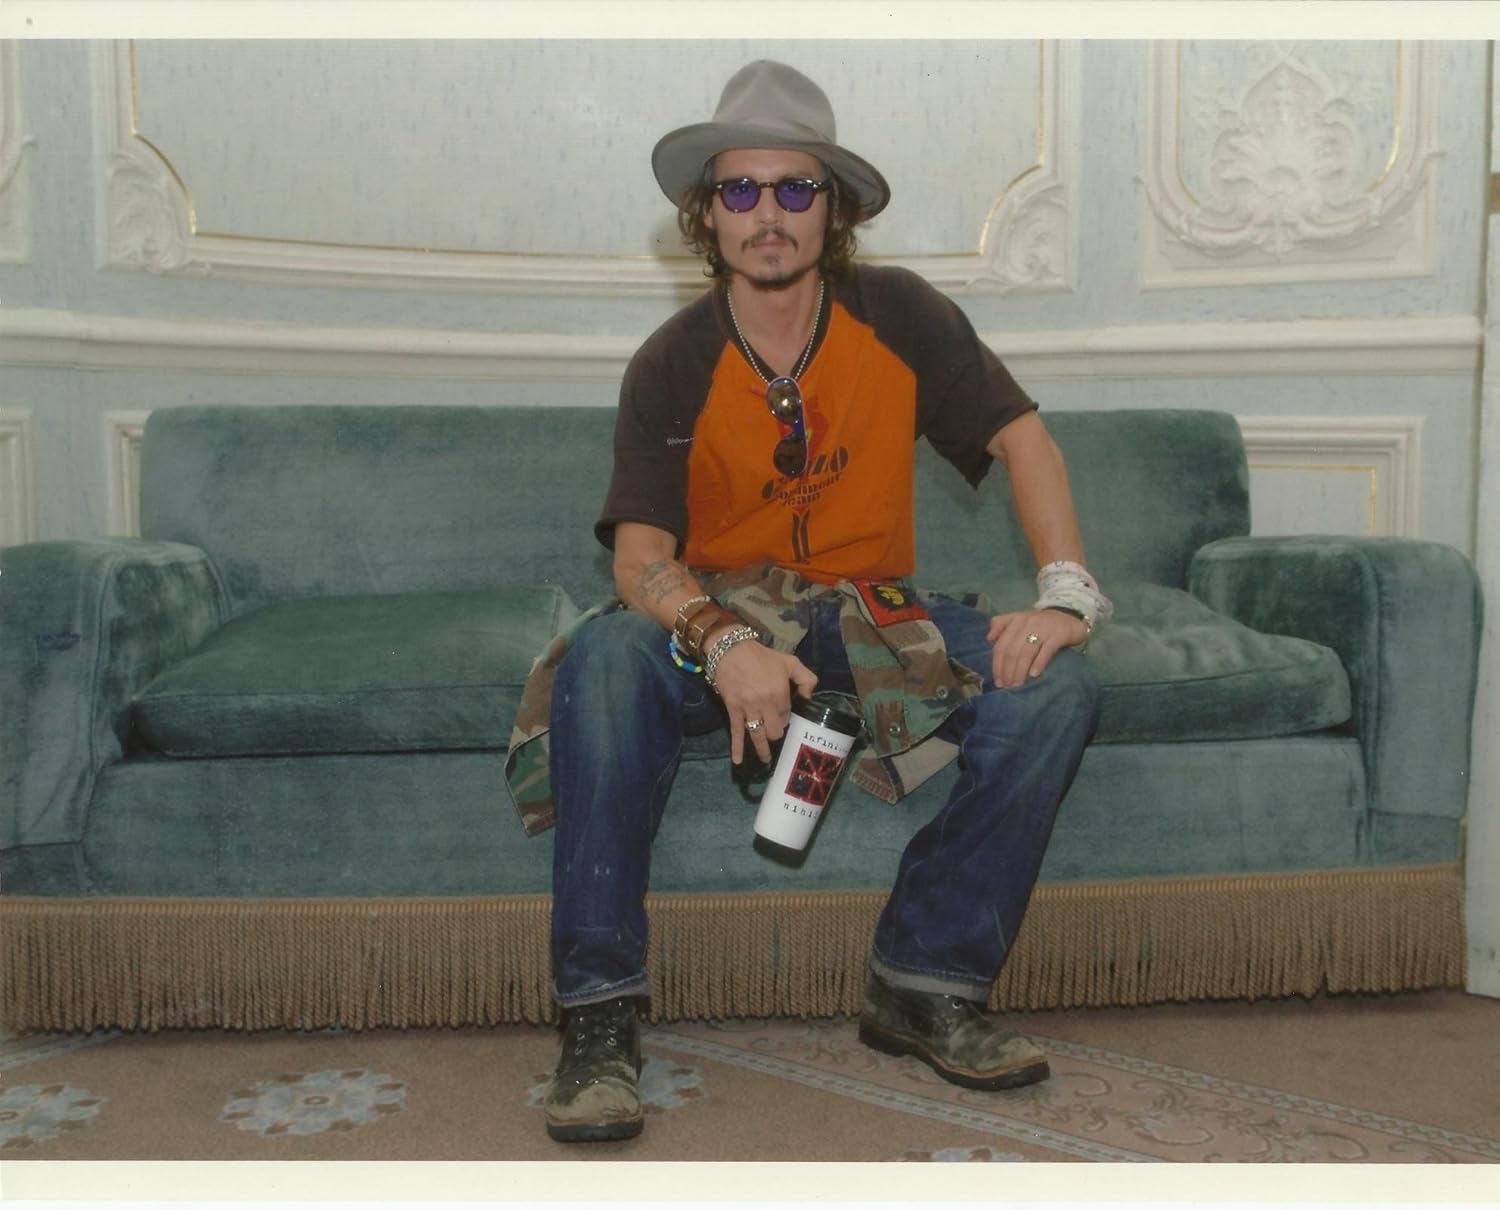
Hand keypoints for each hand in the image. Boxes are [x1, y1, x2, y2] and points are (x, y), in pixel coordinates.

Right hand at [710, 641, 818, 764]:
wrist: (731, 650)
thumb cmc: (761, 657)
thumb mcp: (790, 662)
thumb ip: (806, 678)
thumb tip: (809, 697)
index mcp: (780, 693)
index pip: (787, 716)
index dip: (785, 719)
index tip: (783, 718)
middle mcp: (765, 704)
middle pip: (774, 730)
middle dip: (776, 733)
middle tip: (775, 733)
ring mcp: (748, 709)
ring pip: (758, 735)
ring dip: (762, 749)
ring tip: (766, 760)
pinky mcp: (733, 709)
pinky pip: (736, 732)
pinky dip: (737, 748)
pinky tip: (737, 760)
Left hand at [987, 609, 1087, 687]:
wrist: (1070, 616)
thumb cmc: (1041, 623)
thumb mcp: (1020, 620)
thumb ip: (1002, 624)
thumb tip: (989, 638)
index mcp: (1016, 621)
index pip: (1001, 646)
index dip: (997, 665)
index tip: (998, 681)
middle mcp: (1027, 623)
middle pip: (1012, 651)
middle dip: (1008, 671)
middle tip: (1008, 686)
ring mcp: (1043, 628)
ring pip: (1026, 653)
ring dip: (1020, 671)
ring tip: (1018, 685)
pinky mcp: (1058, 634)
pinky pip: (1046, 650)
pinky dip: (1038, 663)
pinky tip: (1033, 675)